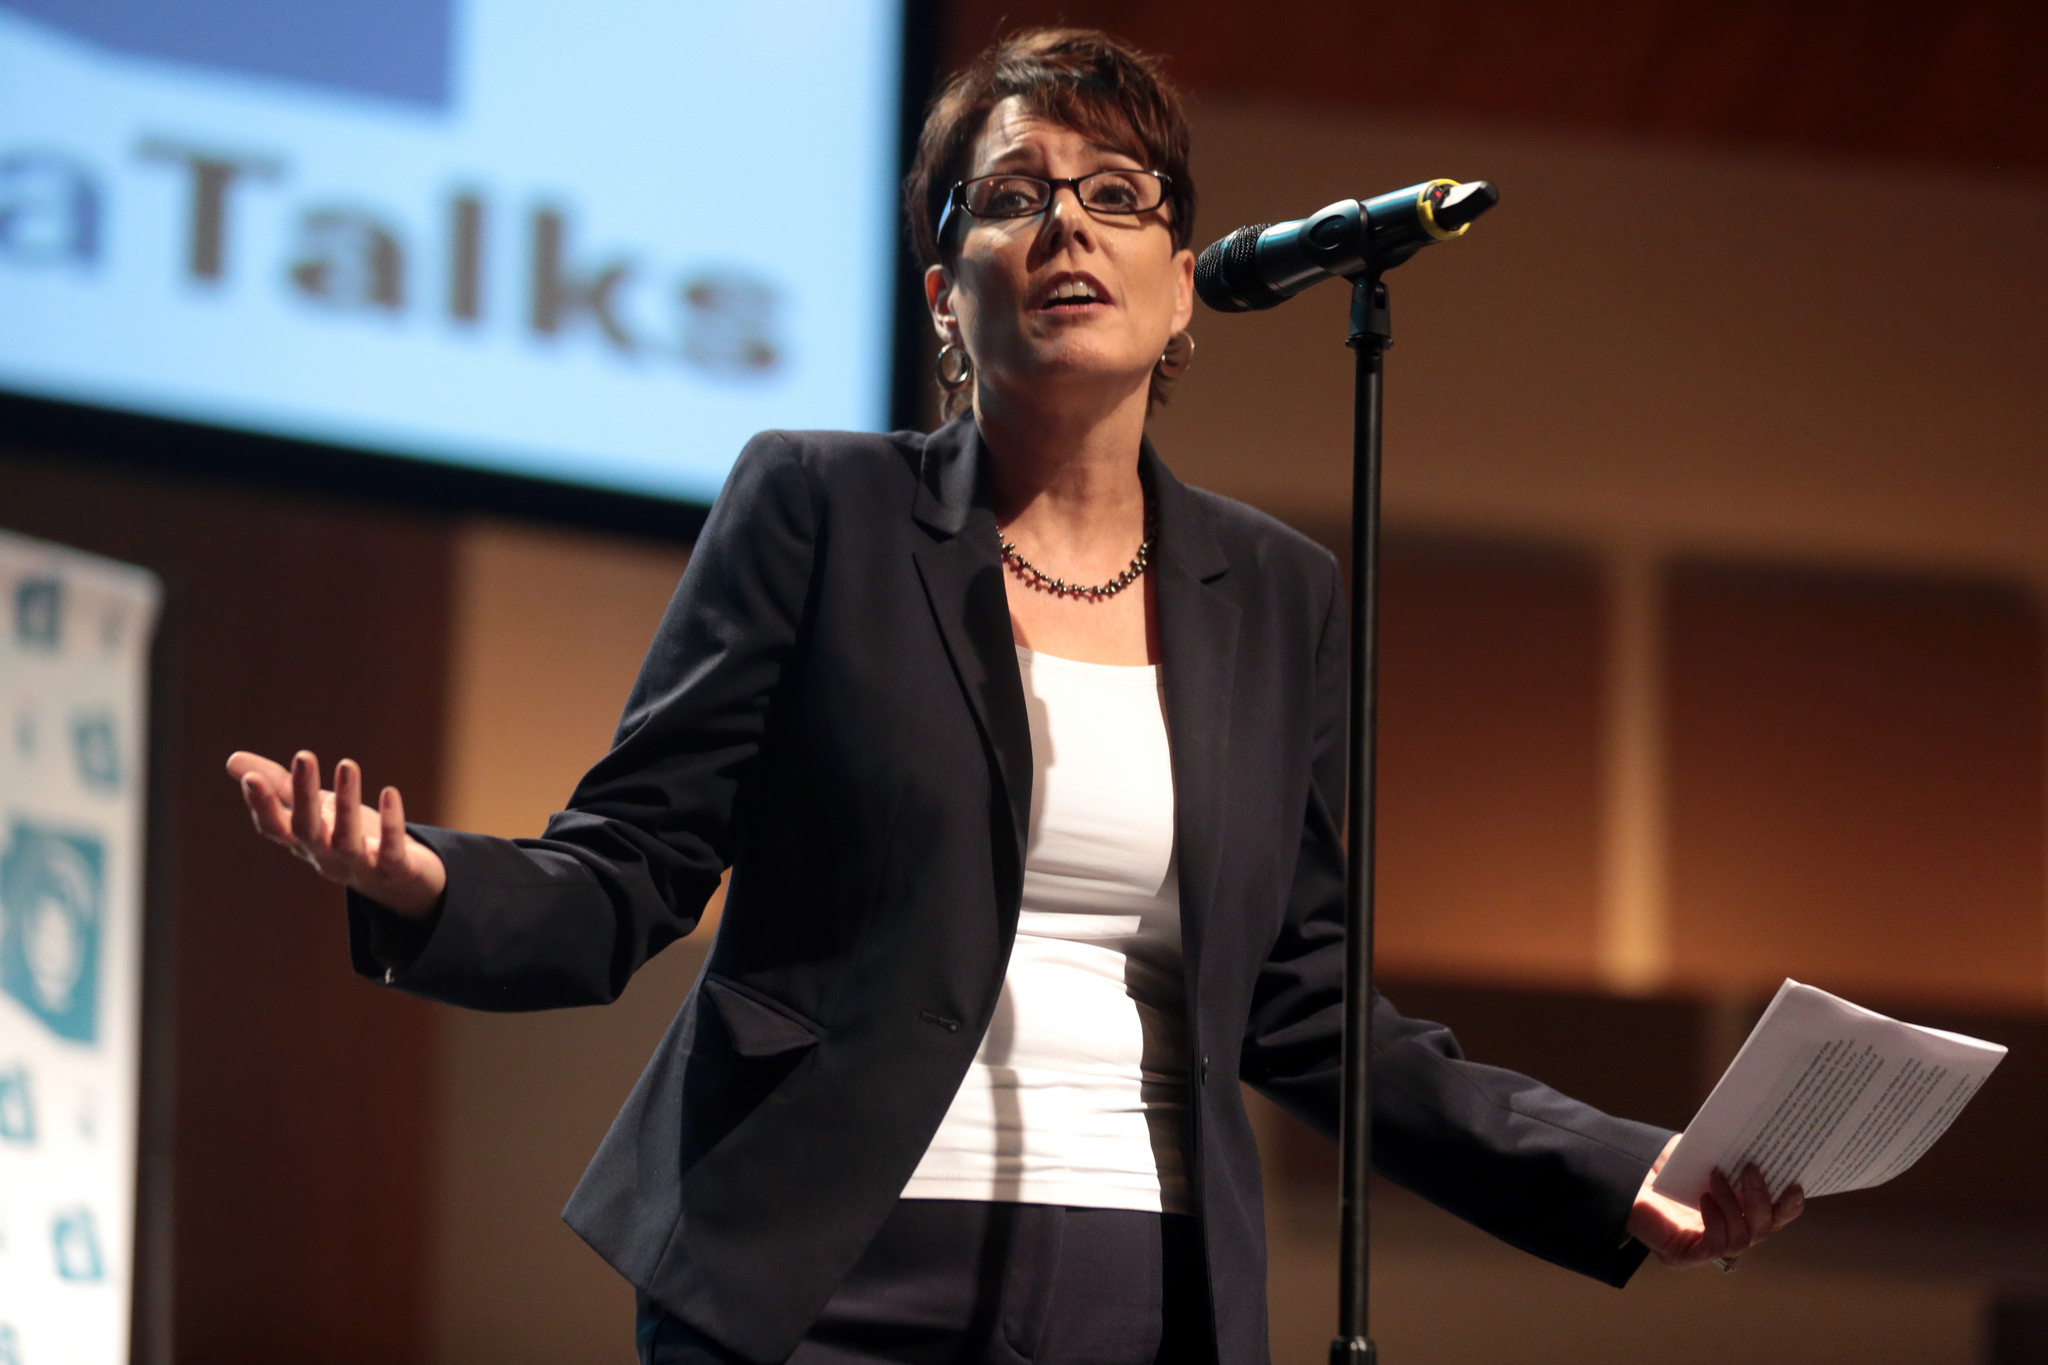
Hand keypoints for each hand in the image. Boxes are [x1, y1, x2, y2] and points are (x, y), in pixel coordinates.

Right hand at [227, 749, 446, 917]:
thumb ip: (280, 787)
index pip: (275, 828)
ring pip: (347, 838)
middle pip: (308, 830)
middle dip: (303, 795)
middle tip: (303, 755)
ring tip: (348, 765)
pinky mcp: (395, 870)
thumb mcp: (315, 811)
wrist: (401, 884)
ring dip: (347, 803)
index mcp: (305, 842)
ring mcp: (360, 866)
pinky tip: (390, 793)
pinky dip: (391, 823)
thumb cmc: (350, 838)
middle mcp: (326, 857)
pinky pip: (391, 849)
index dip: (262, 806)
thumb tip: (232, 760)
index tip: (251, 778)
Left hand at [1627, 1133, 1803, 1269]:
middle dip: (1762, 1199)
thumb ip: (1729, 1155)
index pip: (1771, 1218)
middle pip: (1762, 1229)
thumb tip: (1758, 1140)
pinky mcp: (1683, 1256)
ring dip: (1735, 1204)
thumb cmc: (1660, 1166)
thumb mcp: (1701, 1156)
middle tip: (1751, 1168)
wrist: (1614, 1175)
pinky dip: (1717, 1219)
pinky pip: (1716, 1244)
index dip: (1787, 1206)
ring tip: (1717, 1176)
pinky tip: (1705, 1197)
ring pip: (1742, 1238)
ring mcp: (1704, 1249)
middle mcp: (1724, 1236)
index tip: (1795, 1183)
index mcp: (1734, 1214)